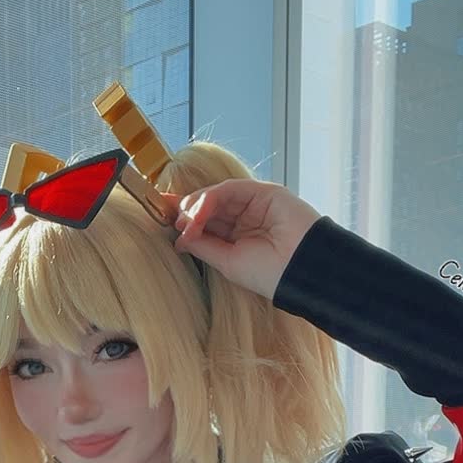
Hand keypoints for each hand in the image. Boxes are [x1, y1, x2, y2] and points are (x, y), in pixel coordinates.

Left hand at [158, 180, 322, 301]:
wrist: (301, 269)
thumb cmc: (268, 274)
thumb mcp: (226, 262)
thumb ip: (203, 245)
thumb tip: (179, 237)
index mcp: (236, 238)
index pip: (206, 222)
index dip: (184, 217)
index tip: (161, 215)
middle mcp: (244, 219)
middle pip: (207, 206)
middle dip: (186, 210)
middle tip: (174, 222)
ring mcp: (254, 204)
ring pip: (216, 195)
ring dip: (196, 206)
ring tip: (187, 221)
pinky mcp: (263, 192)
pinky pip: (231, 188)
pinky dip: (211, 197)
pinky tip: (200, 211)